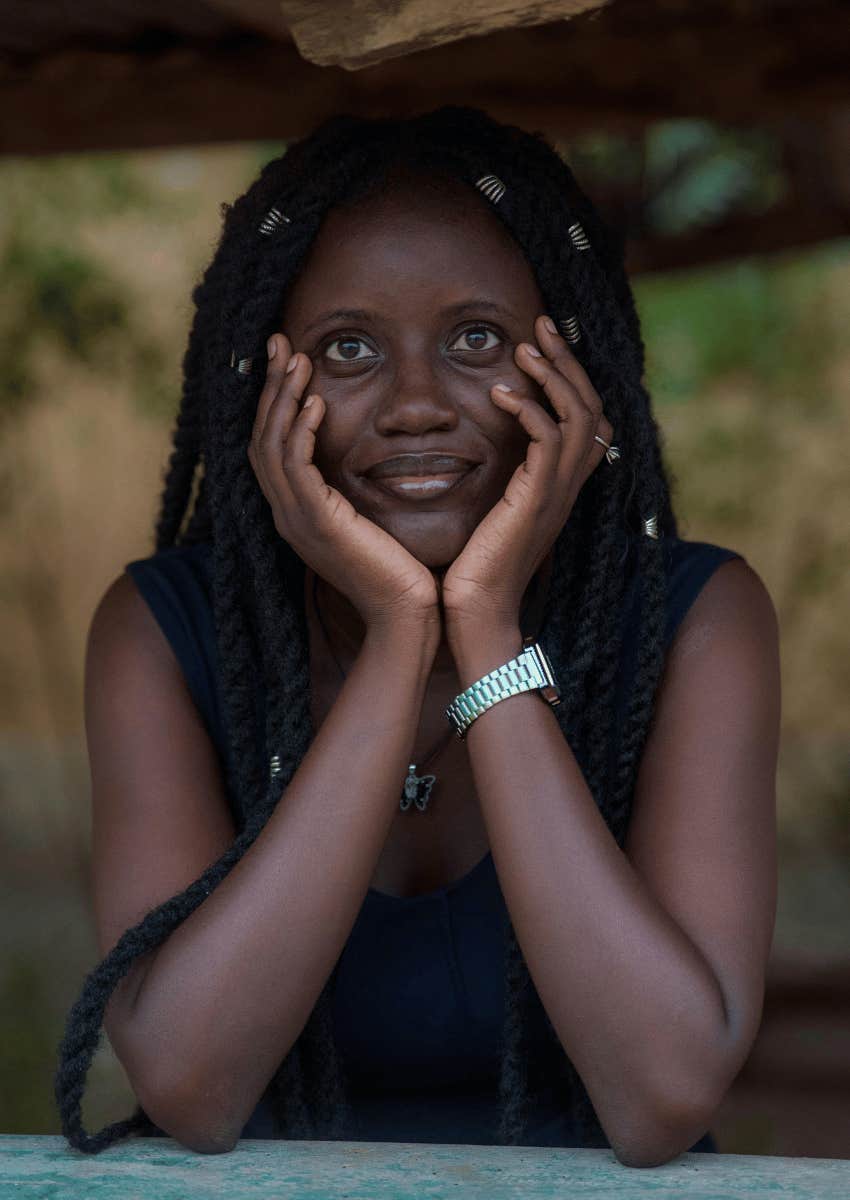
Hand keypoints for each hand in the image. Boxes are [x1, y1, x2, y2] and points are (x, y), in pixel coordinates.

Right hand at [248, 334, 439, 629]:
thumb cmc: (400, 569)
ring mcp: (297, 520)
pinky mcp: (318, 524)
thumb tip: (367, 453)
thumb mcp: (370, 519)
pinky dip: (302, 432)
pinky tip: (317, 404)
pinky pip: (297, 468)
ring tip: (299, 361)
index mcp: (297, 513)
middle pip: (260, 438)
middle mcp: (286, 514)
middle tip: (280, 343)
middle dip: (270, 388)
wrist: (407, 613)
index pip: (270, 446)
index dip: (274, 401)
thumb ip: (356, 489)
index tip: (287, 361)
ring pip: (272, 446)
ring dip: (284, 399)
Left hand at [442, 314, 613, 633]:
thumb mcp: (494, 509)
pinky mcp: (537, 499)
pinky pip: (548, 440)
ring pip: (579, 416)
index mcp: (562, 486)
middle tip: (541, 324)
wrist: (476, 610)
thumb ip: (503, 476)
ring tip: (522, 348)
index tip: (545, 343)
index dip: (574, 377)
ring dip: (552, 375)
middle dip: (568, 360)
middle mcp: (569, 486)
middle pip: (593, 406)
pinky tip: (500, 395)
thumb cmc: (475, 566)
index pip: (589, 418)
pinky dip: (529, 409)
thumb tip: (488, 443)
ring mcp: (557, 493)